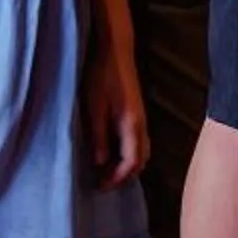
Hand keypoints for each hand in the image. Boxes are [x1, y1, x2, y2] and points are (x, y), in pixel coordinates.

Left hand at [84, 46, 148, 188]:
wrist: (115, 51)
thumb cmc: (102, 77)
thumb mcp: (95, 108)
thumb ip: (99, 137)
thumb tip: (100, 162)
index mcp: (131, 125)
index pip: (131, 163)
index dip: (117, 179)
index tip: (100, 186)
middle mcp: (141, 124)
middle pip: (141, 161)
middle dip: (125, 176)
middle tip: (105, 183)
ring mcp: (142, 118)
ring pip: (142, 151)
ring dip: (129, 165)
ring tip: (109, 171)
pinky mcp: (137, 112)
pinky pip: (140, 141)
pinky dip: (130, 153)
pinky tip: (114, 151)